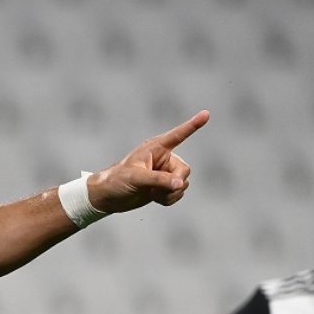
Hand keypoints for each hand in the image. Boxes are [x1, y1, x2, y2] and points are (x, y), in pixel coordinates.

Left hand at [87, 110, 209, 212]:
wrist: (107, 197)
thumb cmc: (116, 181)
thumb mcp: (136, 178)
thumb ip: (158, 180)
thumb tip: (179, 184)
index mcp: (156, 148)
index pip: (178, 135)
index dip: (193, 125)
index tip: (206, 114)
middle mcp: (163, 158)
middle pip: (184, 171)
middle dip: (174, 183)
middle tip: (156, 190)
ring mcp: (165, 173)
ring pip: (183, 184)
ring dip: (170, 194)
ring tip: (152, 194)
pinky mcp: (164, 186)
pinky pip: (178, 193)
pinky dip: (169, 199)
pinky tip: (154, 198)